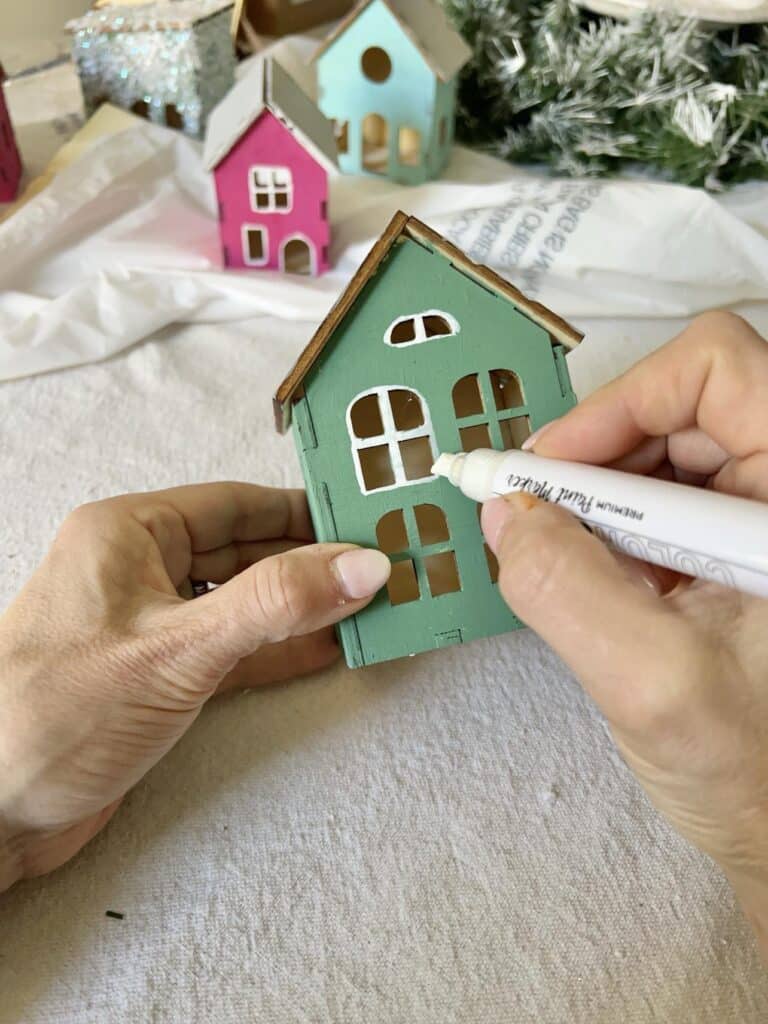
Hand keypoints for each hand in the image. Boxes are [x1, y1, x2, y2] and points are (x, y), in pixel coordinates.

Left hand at [0, 483, 389, 890]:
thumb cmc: (54, 714)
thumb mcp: (178, 648)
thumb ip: (275, 603)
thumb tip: (359, 567)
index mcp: (129, 533)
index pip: (236, 504)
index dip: (306, 514)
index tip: (365, 524)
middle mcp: (139, 570)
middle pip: (246, 552)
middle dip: (312, 565)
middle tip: (381, 572)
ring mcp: (150, 625)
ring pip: (244, 603)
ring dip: (302, 610)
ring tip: (369, 611)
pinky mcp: (159, 676)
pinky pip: (233, 649)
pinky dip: (278, 650)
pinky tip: (328, 650)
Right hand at [481, 312, 767, 954]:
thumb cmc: (757, 777)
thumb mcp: (650, 682)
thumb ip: (566, 588)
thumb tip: (504, 510)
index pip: (717, 370)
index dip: (624, 401)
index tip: (553, 468)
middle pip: (685, 404)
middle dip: (599, 454)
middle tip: (536, 512)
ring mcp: (764, 518)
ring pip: (669, 450)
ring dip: (603, 495)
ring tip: (569, 559)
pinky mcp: (740, 544)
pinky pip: (667, 498)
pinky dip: (617, 526)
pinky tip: (604, 579)